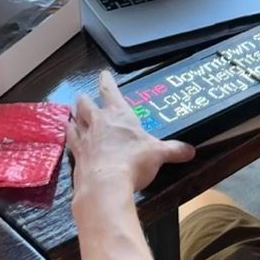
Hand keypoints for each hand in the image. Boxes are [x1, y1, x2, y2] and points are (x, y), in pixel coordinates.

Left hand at [67, 72, 194, 200]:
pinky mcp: (76, 156)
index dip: (106, 81)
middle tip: (82, 97)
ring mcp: (84, 139)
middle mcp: (98, 123)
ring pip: (74, 121)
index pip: (110, 92)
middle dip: (84, 100)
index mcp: (118, 115)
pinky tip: (69, 140)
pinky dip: (69, 139)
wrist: (105, 185)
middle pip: (85, 105)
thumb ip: (173, 150)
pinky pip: (70, 142)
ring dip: (73, 117)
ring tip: (71, 116)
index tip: (102, 74)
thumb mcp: (158, 154)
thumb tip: (190, 150)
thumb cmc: (133, 162)